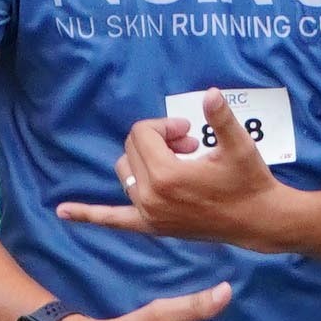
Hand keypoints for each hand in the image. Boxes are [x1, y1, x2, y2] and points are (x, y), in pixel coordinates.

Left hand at [59, 105, 287, 249]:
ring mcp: (149, 214)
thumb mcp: (240, 145)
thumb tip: (210, 93)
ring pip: (125, 171)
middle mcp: (151, 197)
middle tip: (190, 145)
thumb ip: (222, 118)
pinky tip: (62, 211)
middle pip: (132, 148)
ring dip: (144, 161)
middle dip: (157, 140)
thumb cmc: (250, 180)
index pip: (143, 133)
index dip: (166, 126)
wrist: (258, 221)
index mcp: (167, 176)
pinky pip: (113, 220)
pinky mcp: (152, 226)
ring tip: (177, 163)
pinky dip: (88, 215)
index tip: (190, 132)